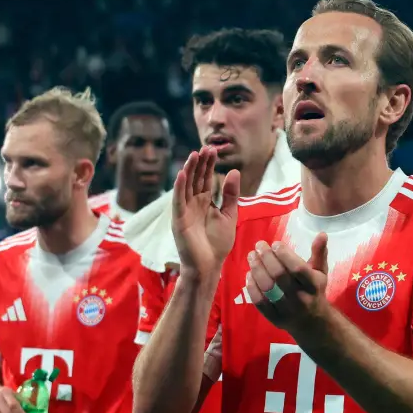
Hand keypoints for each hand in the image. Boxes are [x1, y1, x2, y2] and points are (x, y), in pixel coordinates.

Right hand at [171, 148, 239, 278]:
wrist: (209, 265)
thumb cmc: (218, 242)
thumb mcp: (229, 214)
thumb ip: (231, 194)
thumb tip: (233, 171)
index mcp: (205, 202)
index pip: (206, 178)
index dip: (209, 164)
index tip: (213, 149)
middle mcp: (193, 203)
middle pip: (196, 178)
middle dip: (200, 163)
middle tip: (206, 147)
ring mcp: (184, 211)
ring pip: (186, 186)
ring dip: (189, 170)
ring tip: (194, 154)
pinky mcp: (179, 220)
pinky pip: (178, 201)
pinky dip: (179, 188)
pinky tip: (182, 174)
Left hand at [246, 234, 329, 331]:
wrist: (312, 322)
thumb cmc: (315, 291)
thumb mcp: (320, 272)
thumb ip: (319, 253)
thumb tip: (321, 234)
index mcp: (313, 285)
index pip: (298, 268)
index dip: (285, 254)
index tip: (275, 244)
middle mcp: (301, 298)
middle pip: (279, 276)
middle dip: (267, 257)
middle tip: (259, 245)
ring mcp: (286, 310)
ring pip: (267, 288)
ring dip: (257, 269)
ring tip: (252, 256)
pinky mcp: (274, 318)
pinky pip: (259, 302)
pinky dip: (252, 287)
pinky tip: (249, 274)